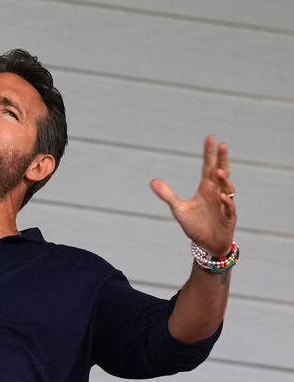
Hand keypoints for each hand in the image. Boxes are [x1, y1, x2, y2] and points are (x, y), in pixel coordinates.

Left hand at [150, 135, 236, 255]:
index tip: (211, 137)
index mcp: (206, 188)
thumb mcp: (178, 209)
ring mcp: (225, 205)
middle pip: (221, 173)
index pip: (208, 166)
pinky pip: (229, 208)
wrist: (207, 244)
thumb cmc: (195, 225)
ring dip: (224, 180)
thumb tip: (152, 181)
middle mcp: (217, 193)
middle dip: (222, 160)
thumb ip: (167, 194)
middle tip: (222, 145)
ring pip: (227, 189)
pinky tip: (222, 196)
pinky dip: (226, 202)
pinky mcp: (229, 218)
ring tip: (218, 171)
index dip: (209, 153)